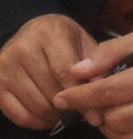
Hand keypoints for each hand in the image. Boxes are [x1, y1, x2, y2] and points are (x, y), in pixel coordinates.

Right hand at [0, 13, 96, 129]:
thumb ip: (94, 61)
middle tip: (79, 109)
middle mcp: (24, 47)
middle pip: (51, 92)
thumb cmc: (63, 39)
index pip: (64, 71)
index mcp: (49, 32)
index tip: (95, 115)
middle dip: (69, 106)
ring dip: (55, 115)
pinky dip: (37, 122)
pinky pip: (19, 115)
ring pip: (36, 106)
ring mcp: (7, 66)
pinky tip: (49, 115)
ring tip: (65, 110)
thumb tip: (100, 86)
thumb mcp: (82, 40)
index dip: (81, 94)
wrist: (32, 32)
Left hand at [53, 28, 132, 138]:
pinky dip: (127, 135)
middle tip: (94, 100)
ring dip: (110, 125)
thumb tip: (79, 70)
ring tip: (113, 108)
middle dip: (97, 110)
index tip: (62, 97)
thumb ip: (114, 51)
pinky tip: (129, 121)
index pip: (109, 90)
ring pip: (124, 136)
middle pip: (114, 118)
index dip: (81, 95)